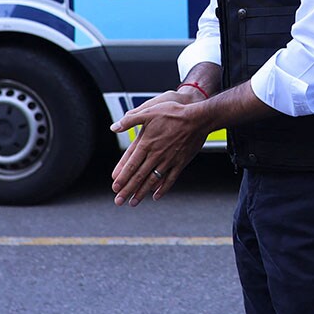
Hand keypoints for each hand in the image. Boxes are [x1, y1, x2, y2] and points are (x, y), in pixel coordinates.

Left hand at [110, 89, 209, 206]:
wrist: (198, 118)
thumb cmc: (174, 113)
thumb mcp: (149, 111)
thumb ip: (130, 120)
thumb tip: (114, 127)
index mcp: (147, 143)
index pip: (131, 164)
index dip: (122, 177)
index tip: (114, 187)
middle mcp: (156, 155)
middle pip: (139, 176)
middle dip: (127, 190)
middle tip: (118, 201)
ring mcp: (169, 160)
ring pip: (152, 181)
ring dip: (142, 192)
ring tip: (133, 202)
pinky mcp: (181, 163)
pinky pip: (170, 179)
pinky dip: (163, 189)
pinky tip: (156, 196)